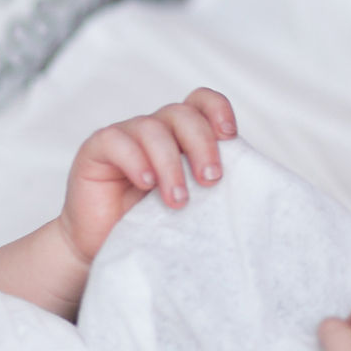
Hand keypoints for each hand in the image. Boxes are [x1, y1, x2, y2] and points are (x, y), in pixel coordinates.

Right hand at [56, 87, 236, 264]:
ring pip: (152, 128)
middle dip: (202, 144)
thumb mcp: (194, 204)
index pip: (201, 103)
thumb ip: (212, 184)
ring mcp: (125, 137)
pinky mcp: (97, 149)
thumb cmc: (155, 227)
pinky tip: (146, 183)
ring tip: (178, 200)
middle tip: (210, 180)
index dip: (218, 110)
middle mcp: (155, 130)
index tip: (231, 136)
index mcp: (181, 137)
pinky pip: (116, 140)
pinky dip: (135, 160)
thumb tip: (253, 183)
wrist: (108, 247)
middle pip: (182, 114)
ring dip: (170, 164)